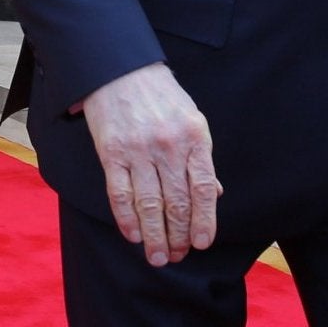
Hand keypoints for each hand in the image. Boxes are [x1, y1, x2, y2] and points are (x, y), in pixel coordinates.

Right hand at [78, 62, 218, 265]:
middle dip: (178, 236)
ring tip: (157, 257)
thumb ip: (201, 158)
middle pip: (177, 202)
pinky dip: (126, 219)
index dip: (204, 221)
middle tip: (176, 255)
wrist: (120, 69)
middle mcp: (168, 146)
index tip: (201, 243)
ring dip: (154, 236)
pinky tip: (133, 235)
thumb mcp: (192, 119)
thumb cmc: (160, 95)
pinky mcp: (112, 153)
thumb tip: (215, 194)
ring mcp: (139, 151)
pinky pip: (120, 194)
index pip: (204, 189)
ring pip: (149, 204)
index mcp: (194, 137)